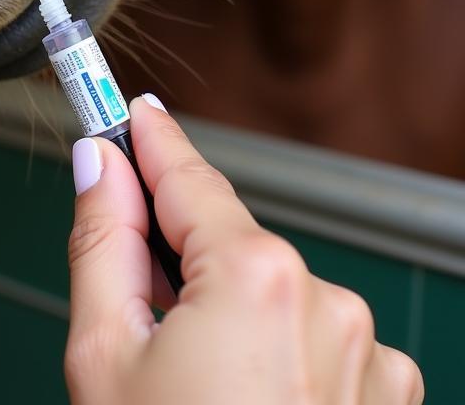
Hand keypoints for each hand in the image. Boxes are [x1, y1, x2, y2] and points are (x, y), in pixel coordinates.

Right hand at [65, 96, 423, 404]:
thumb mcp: (104, 357)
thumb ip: (101, 241)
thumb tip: (97, 165)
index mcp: (254, 278)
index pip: (186, 174)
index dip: (147, 137)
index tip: (126, 107)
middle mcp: (327, 300)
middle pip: (227, 239)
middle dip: (180, 257)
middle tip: (136, 309)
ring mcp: (367, 351)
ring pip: (271, 291)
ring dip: (230, 311)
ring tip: (195, 387)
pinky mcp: (386, 392)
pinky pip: (318, 338)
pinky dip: (279, 351)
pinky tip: (248, 403)